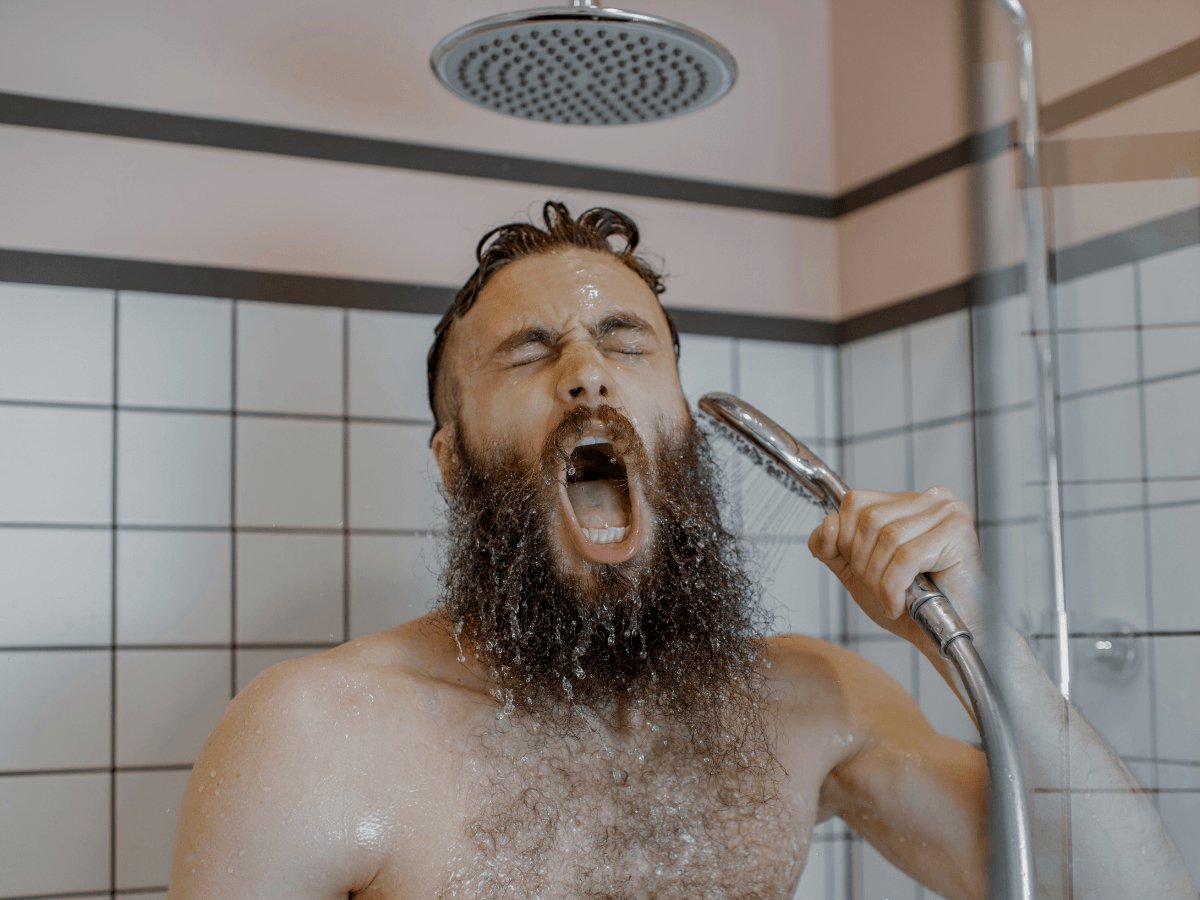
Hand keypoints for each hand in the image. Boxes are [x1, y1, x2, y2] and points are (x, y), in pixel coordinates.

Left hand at [807, 486, 987, 644]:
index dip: (845, 539)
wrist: (950, 639)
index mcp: (906, 501)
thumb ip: (833, 548)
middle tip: (877, 591)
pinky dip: (893, 587)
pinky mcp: (957, 532)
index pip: (855, 501)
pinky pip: (907, 556)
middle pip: (869, 519)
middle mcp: (930, 499)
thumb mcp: (858, 572)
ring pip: (887, 537)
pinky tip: (899, 605)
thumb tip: (826, 523)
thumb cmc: (911, 606)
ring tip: (889, 600)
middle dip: (863, 562)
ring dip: (878, 578)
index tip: (859, 571)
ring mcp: (947, 512)